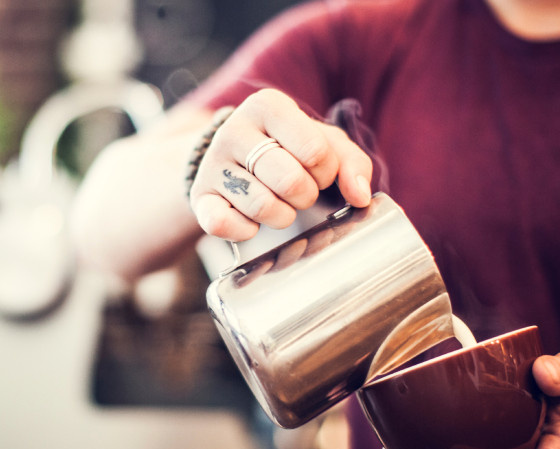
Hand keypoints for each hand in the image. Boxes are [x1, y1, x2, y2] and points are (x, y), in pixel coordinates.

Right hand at [189, 88, 374, 241]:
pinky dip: (247, 231)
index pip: (314, 150)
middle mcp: (234, 129)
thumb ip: (351, 163)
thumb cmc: (289, 149)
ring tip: (278, 203)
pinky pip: (223, 224)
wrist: (235, 159)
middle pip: (290, 181)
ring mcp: (212, 164)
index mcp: (268, 105)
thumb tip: (360, 196)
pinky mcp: (199, 196)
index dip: (325, 172)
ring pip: (262, 206)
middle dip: (305, 196)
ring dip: (282, 216)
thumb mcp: (324, 143)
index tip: (317, 170)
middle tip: (299, 191)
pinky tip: (252, 221)